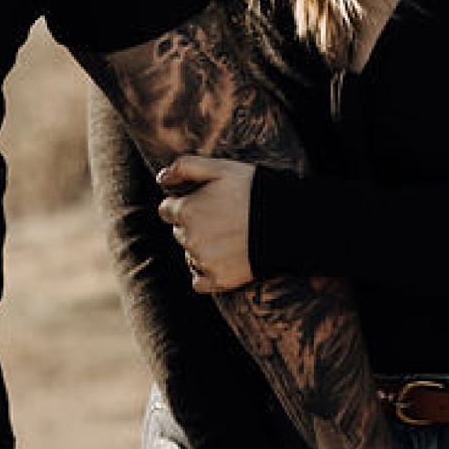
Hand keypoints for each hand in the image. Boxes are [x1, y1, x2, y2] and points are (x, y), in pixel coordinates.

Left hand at [155, 154, 257, 292]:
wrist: (287, 223)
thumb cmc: (253, 191)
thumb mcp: (220, 168)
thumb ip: (185, 167)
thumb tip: (161, 177)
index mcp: (186, 211)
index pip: (167, 210)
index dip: (183, 205)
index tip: (204, 205)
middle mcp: (190, 238)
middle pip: (179, 233)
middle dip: (194, 226)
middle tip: (222, 219)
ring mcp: (203, 261)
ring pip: (189, 255)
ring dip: (201, 248)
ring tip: (228, 239)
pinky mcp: (218, 281)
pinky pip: (198, 281)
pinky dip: (206, 273)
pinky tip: (223, 261)